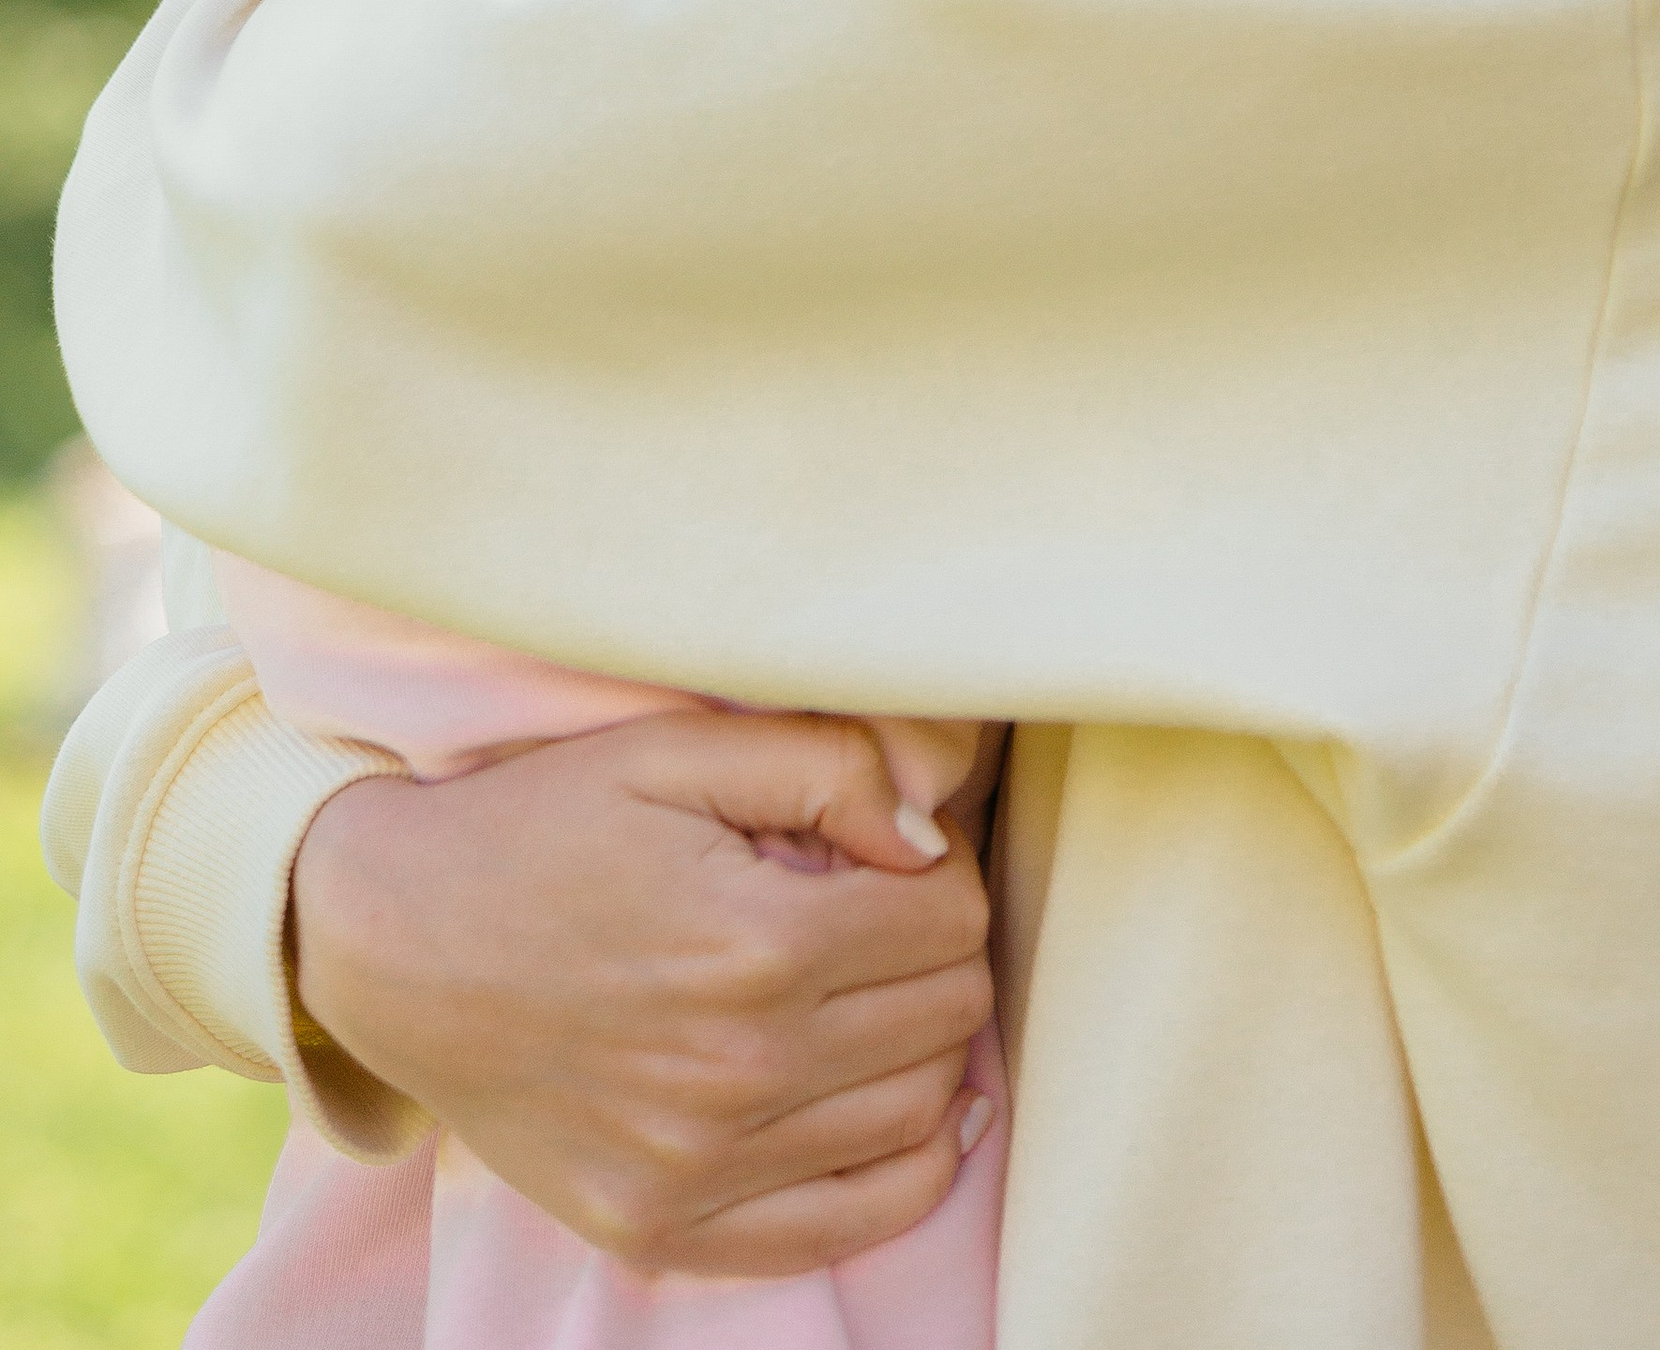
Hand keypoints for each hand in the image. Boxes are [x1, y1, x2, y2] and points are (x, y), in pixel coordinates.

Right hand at [291, 709, 999, 1277]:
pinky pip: (846, 1226)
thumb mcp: (674, 751)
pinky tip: (908, 1114)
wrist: (389, 942)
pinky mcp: (661, 1227)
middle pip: (945, 1016)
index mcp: (754, 943)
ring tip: (877, 995)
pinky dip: (904, 1172)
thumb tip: (929, 838)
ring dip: (925, 1049)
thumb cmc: (539, 829)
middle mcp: (737, 1071)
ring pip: (916, 1116)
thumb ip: (825, 768)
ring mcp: (698, 1167)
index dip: (938, 871)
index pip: (950, 918)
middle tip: (884, 916)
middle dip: (938, 953)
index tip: (891, 854)